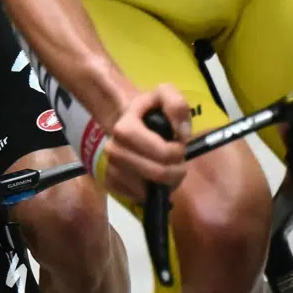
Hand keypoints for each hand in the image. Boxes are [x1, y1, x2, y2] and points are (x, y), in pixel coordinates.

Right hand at [103, 84, 191, 202]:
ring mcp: (110, 170)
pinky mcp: (111, 185)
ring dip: (166, 182)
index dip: (178, 152)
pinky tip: (152, 176)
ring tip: (166, 167)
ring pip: (150, 190)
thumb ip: (177, 105)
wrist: (124, 122)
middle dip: (176, 170)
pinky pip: (140, 197)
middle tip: (177, 161)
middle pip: (159, 175)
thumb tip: (182, 133)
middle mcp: (113, 152)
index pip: (164, 154)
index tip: (178, 145)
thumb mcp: (164, 95)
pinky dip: (152, 190)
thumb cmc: (148, 111)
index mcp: (124, 129)